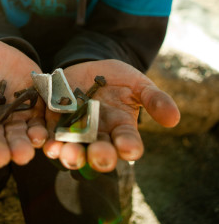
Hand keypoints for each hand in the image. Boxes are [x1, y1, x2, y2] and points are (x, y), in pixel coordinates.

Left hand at [43, 60, 179, 171]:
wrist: (88, 67)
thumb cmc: (119, 78)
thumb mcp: (138, 83)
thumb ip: (154, 99)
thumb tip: (174, 118)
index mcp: (122, 129)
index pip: (128, 142)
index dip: (129, 146)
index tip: (130, 148)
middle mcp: (99, 136)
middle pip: (100, 152)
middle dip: (99, 156)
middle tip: (99, 156)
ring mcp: (75, 132)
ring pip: (74, 150)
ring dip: (72, 155)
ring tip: (69, 154)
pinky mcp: (54, 123)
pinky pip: (51, 137)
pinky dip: (49, 143)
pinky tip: (49, 144)